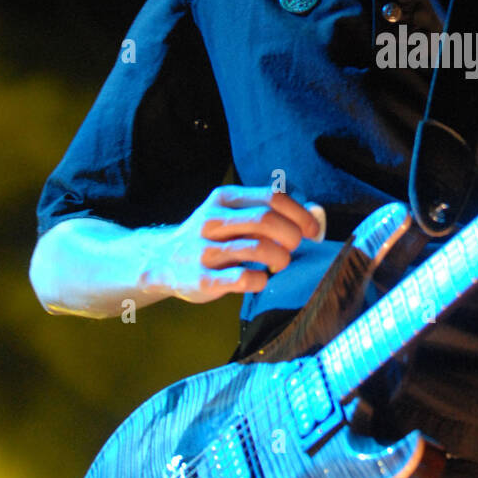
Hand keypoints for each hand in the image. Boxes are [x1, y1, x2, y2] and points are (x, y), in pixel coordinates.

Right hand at [142, 185, 322, 303]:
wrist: (161, 262)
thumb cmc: (210, 237)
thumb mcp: (233, 214)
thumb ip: (271, 212)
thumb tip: (316, 213)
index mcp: (224, 199)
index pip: (272, 197)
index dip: (300, 214)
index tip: (313, 231)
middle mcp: (212, 220)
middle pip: (266, 220)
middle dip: (291, 236)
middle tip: (293, 248)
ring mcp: (205, 250)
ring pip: (257, 248)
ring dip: (280, 258)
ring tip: (279, 264)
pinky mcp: (202, 279)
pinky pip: (243, 278)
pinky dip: (261, 279)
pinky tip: (260, 279)